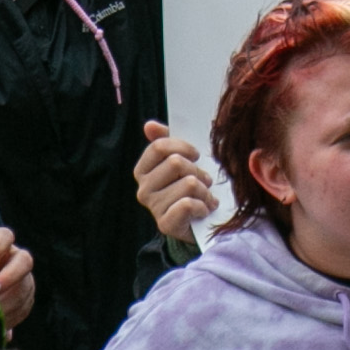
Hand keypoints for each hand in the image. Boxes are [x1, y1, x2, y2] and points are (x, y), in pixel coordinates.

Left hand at [0, 228, 36, 328]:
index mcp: (0, 245)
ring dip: (8, 302)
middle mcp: (16, 259)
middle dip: (8, 277)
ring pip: (24, 288)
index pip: (5, 236)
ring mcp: (24, 280)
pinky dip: (10, 316)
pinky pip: (23, 308)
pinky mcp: (26, 300)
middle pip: (24, 262)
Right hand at [134, 121, 215, 241]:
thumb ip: (164, 140)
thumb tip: (149, 125)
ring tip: (206, 197)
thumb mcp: (179, 161)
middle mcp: (143, 189)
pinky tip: (204, 210)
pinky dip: (203, 206)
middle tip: (204, 180)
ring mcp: (154, 208)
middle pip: (176, 163)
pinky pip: (188, 205)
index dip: (183, 147)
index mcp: (143, 170)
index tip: (195, 155)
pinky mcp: (166, 224)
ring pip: (188, 183)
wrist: (195, 224)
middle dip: (197, 170)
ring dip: (205, 191)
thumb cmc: (187, 187)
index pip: (159, 147)